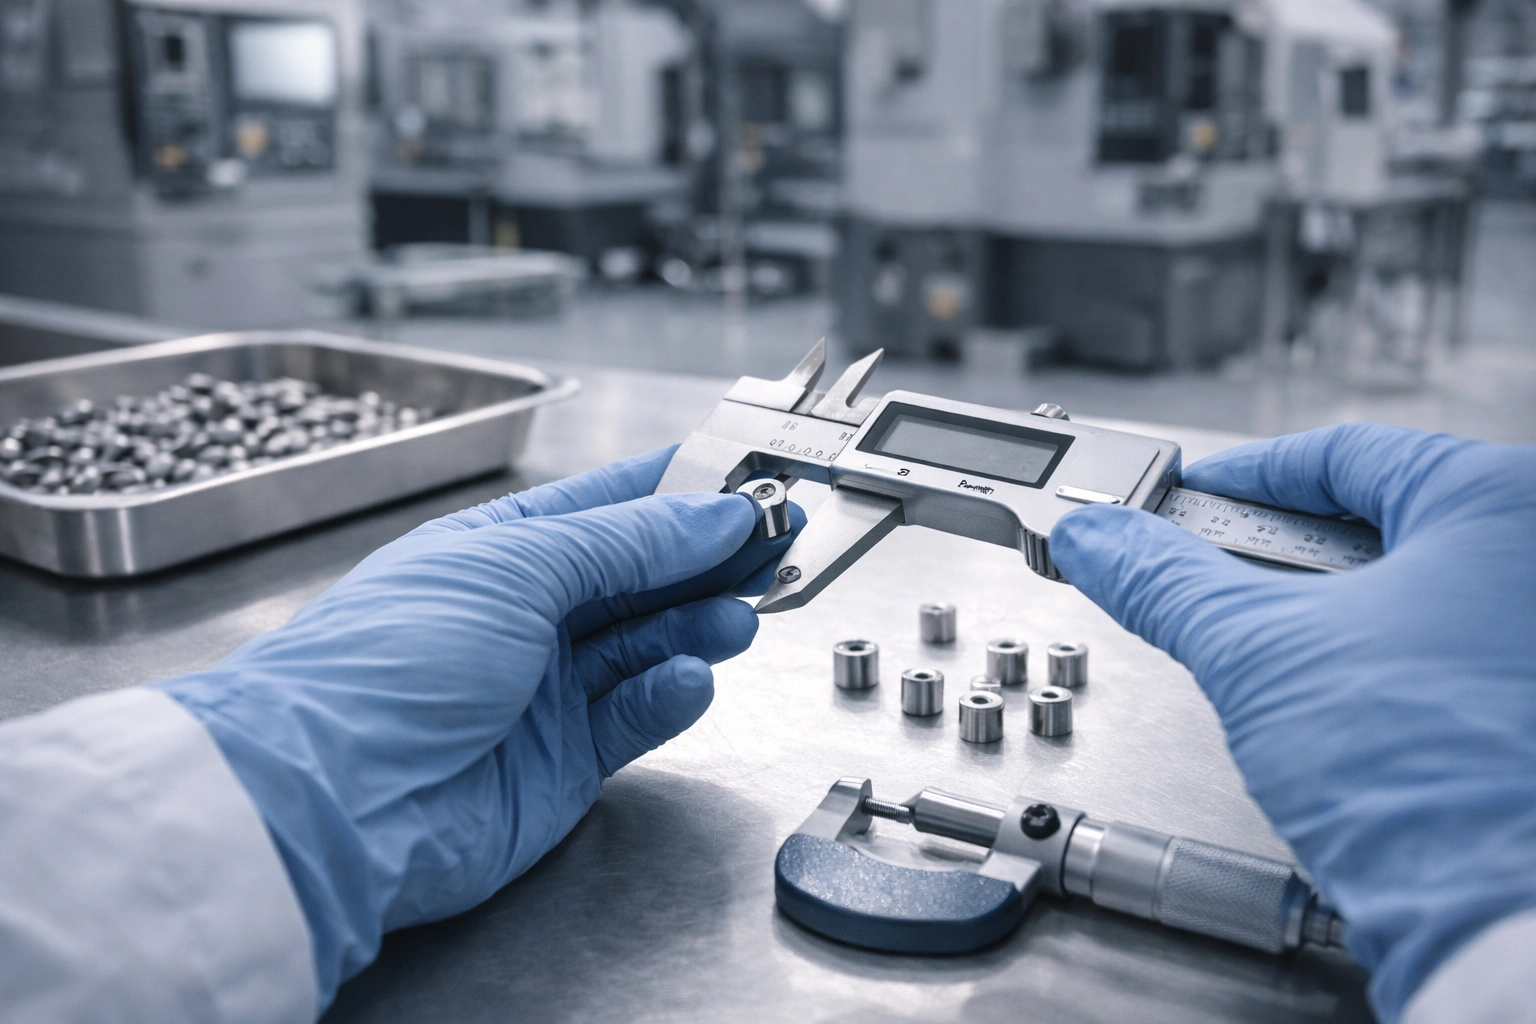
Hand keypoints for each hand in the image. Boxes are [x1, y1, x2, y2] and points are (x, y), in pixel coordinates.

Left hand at [154, 448, 801, 1006]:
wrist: (331, 806)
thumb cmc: (391, 660)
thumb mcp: (515, 570)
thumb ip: (628, 544)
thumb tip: (716, 513)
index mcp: (499, 550)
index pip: (609, 505)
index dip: (683, 490)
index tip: (753, 479)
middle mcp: (523, 616)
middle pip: (640, 576)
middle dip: (710, 558)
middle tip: (781, 542)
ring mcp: (543, 692)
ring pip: (646, 645)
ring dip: (698, 625)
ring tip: (742, 614)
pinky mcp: (563, 763)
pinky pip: (635, 717)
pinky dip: (669, 696)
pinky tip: (691, 677)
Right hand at [1050, 424, 1535, 1021]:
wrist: (1493, 916)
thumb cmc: (1427, 776)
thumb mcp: (1254, 649)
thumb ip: (1163, 578)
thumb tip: (1099, 539)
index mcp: (1498, 503)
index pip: (1343, 452)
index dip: (1242, 477)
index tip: (1184, 499)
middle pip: (1376, 520)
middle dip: (1278, 552)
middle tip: (1207, 574)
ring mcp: (1535, 636)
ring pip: (1409, 589)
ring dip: (1324, 611)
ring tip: (1260, 648)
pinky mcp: (1524, 703)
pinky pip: (1440, 648)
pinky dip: (1373, 658)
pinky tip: (1328, 699)